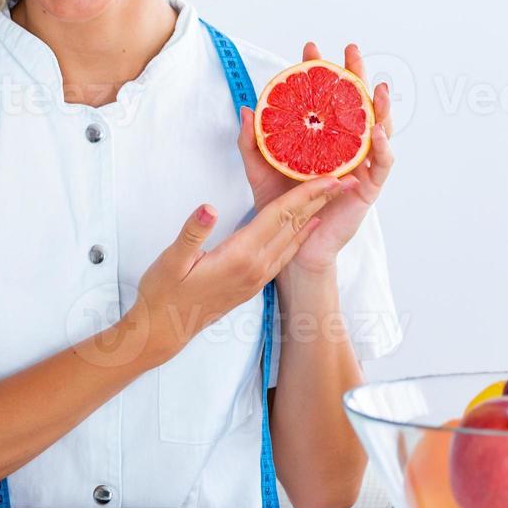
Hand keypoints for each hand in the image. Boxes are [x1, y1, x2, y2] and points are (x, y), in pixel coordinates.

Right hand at [131, 176, 349, 364]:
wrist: (164, 330)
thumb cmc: (163, 294)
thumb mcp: (171, 261)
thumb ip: (192, 233)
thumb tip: (207, 208)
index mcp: (240, 256)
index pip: (278, 216)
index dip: (304, 194)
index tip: (328, 177)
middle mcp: (255, 267)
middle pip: (293, 225)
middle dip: (319, 200)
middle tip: (344, 179)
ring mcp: (256, 277)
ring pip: (292, 239)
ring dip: (313, 215)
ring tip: (331, 196)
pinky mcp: (252, 283)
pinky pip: (284, 253)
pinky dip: (300, 235)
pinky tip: (306, 228)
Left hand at [237, 43, 395, 274]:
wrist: (289, 245)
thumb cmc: (279, 207)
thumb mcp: (260, 169)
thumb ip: (252, 141)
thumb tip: (247, 108)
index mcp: (321, 138)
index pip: (324, 98)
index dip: (320, 74)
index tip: (310, 51)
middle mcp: (344, 147)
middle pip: (355, 105)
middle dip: (355, 76)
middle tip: (351, 51)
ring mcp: (359, 165)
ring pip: (379, 129)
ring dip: (381, 106)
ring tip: (378, 86)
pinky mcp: (368, 187)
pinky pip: (382, 164)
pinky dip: (382, 147)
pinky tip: (375, 131)